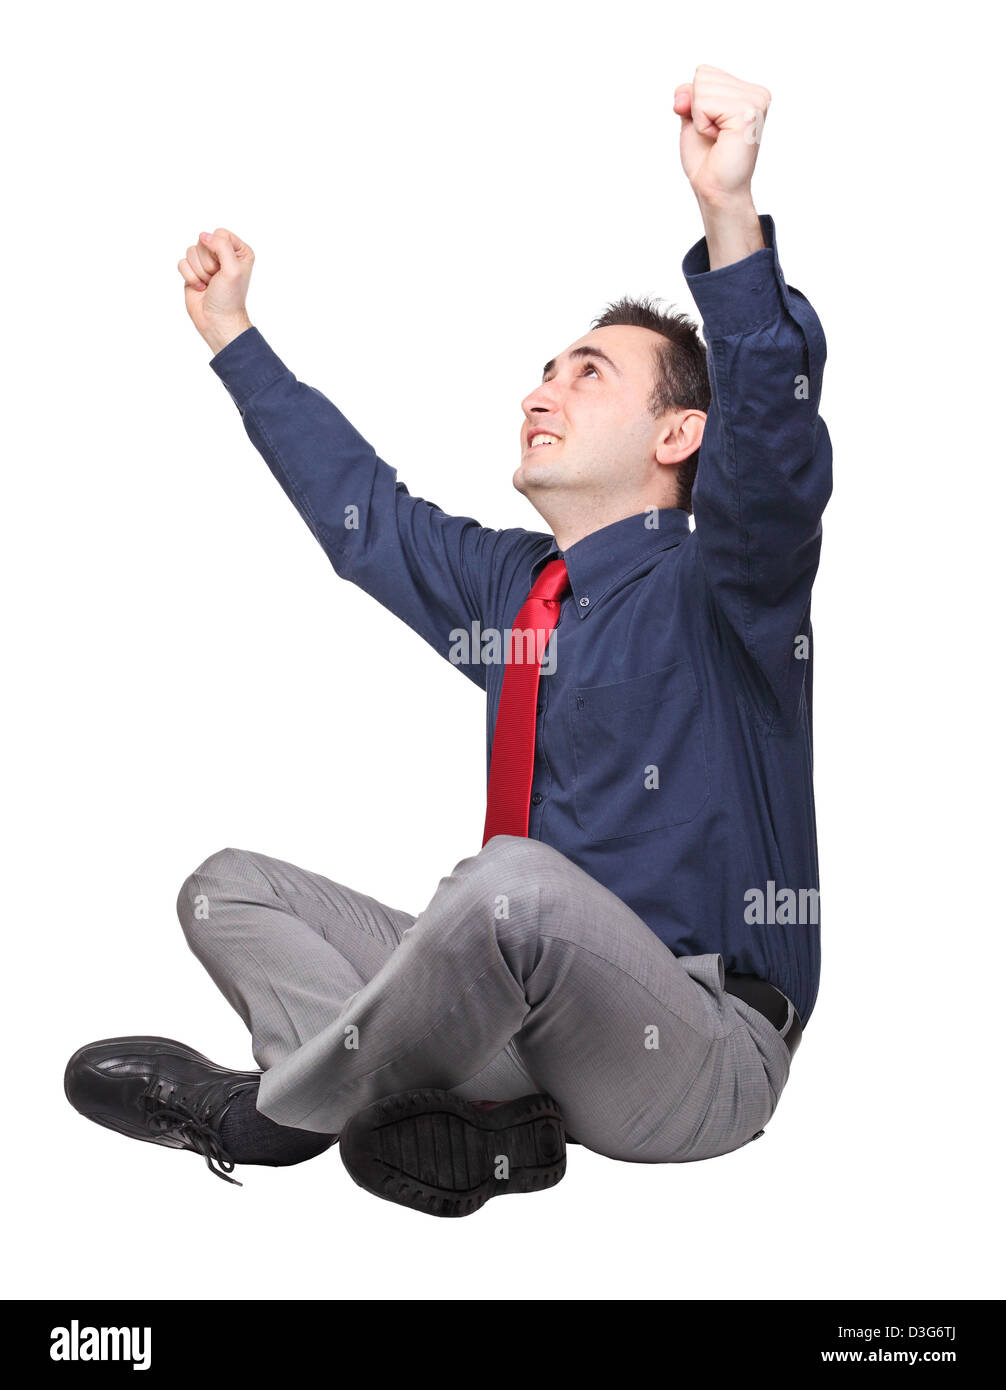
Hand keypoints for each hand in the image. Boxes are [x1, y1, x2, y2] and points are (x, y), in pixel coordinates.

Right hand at [177, 228, 253, 352]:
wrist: (216, 320)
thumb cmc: (229, 298)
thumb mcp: (232, 269)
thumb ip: (222, 246)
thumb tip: (204, 236)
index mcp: (239, 251)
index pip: (220, 234)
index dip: (217, 250)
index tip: (223, 268)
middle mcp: (223, 254)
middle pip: (204, 241)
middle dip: (207, 263)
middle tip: (216, 279)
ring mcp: (206, 262)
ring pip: (191, 251)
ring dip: (198, 271)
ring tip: (209, 284)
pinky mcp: (193, 271)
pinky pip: (182, 263)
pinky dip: (190, 277)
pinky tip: (200, 287)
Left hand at [673, 65, 770, 205]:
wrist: (715, 189)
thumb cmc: (707, 159)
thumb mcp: (692, 118)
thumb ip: (687, 95)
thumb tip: (683, 93)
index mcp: (748, 91)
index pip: (704, 72)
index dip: (695, 102)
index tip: (711, 126)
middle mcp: (757, 93)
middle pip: (702, 75)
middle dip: (697, 109)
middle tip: (714, 135)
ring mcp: (755, 102)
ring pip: (701, 88)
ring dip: (700, 118)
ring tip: (718, 138)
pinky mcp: (746, 113)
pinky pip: (704, 103)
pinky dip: (702, 124)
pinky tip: (719, 139)